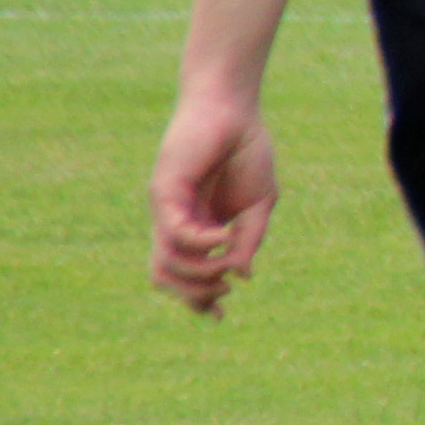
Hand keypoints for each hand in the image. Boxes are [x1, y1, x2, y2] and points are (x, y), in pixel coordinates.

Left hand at [149, 89, 279, 314]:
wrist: (233, 108)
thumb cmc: (247, 150)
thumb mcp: (260, 203)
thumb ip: (250, 238)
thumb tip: (242, 274)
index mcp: (198, 228)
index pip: (185, 275)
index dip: (198, 301)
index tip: (220, 316)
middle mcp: (176, 223)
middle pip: (166, 278)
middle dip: (195, 295)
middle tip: (224, 291)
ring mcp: (167, 210)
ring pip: (165, 265)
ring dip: (200, 275)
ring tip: (227, 266)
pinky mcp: (164, 193)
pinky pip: (177, 233)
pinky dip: (203, 242)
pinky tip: (225, 234)